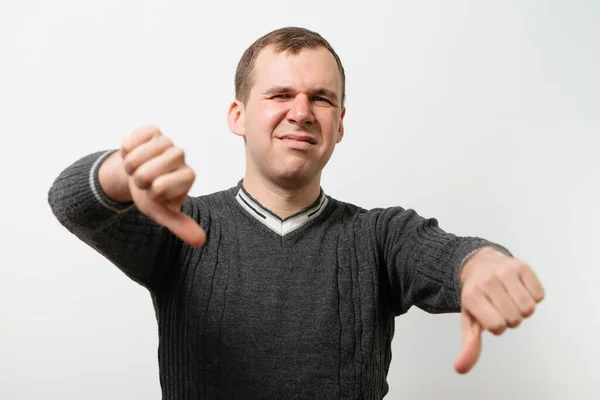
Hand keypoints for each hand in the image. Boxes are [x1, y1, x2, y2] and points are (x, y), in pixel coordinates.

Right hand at [120, 126, 205, 246]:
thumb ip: (181, 225)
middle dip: (137, 180)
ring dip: (129, 166)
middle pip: (146, 172)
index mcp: (188, 176)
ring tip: (136, 168)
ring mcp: (166, 141)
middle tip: (143, 180)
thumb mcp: (163, 212)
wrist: (138, 175)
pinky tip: (133, 153)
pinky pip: (130, 140)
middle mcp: (180, 156)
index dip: (149, 192)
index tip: (154, 191)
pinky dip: (125, 150)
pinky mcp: (151, 131)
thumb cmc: (152, 195)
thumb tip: (200, 241)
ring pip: (136, 156)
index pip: (159, 186)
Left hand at [453, 247, 544, 373]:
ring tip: (510, 299)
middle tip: (500, 306)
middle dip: (511, 318)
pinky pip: (540, 294)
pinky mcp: (522, 266)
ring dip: (523, 309)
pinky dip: (533, 296)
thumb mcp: (470, 320)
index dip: (497, 326)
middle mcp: (488, 282)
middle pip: (515, 319)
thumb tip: (460, 369)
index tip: (490, 316)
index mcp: (472, 296)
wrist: (479, 264)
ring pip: (529, 308)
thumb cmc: (476, 296)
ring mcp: (505, 271)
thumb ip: (469, 345)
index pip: (497, 326)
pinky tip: (519, 289)